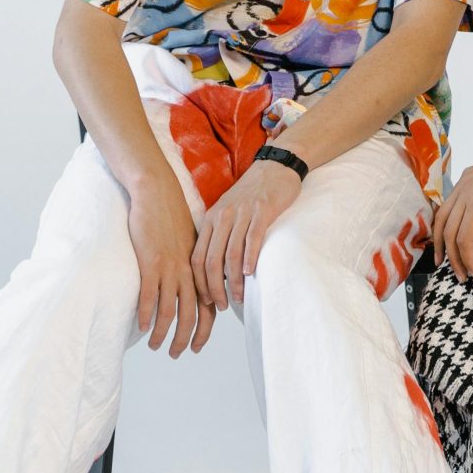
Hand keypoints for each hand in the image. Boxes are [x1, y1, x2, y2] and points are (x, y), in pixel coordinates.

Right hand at [127, 184, 210, 356]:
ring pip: (170, 310)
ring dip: (163, 333)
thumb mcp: (189, 244)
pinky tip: (143, 327)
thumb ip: (192, 267)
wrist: (158, 194)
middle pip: (191, 315)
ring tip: (155, 346)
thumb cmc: (171, 219)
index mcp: (198, 269)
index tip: (198, 347)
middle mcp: (187, 272)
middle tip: (176, 354)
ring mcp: (169, 268)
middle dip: (185, 339)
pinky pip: (150, 295)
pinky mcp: (151, 262)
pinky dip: (148, 314)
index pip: (208, 307)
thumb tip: (193, 288)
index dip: (204, 330)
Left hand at [192, 157, 303, 310]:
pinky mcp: (262, 210)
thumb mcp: (228, 212)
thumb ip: (220, 236)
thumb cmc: (252, 194)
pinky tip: (250, 273)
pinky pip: (252, 238)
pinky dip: (249, 258)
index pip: (197, 257)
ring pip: (230, 253)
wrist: (275, 166)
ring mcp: (242, 214)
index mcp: (211, 220)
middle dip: (213, 288)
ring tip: (238, 296)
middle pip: (211, 260)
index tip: (207, 301)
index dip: (199, 283)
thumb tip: (219, 272)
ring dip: (233, 280)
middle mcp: (222, 217)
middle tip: (222, 305)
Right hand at [436, 142, 472, 280]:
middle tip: (461, 276)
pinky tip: (446, 234)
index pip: (464, 238)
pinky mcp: (464, 179)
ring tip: (441, 260)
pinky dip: (443, 223)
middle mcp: (464, 191)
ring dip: (440, 241)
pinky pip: (446, 204)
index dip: (467, 260)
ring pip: (441, 217)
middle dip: (452, 257)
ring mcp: (462, 183)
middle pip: (449, 231)